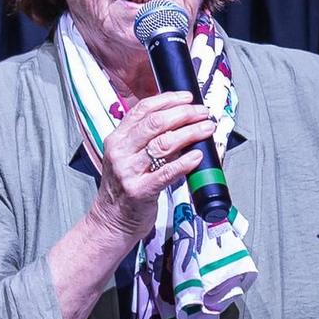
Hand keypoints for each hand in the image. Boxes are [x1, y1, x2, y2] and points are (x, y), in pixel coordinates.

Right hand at [86, 91, 215, 244]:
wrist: (111, 221)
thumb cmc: (124, 188)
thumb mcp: (127, 158)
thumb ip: (145, 140)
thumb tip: (180, 123)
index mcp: (117, 139)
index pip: (142, 109)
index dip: (168, 99)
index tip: (188, 97)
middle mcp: (120, 152)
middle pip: (155, 123)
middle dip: (184, 114)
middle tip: (202, 112)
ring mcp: (128, 172)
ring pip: (163, 144)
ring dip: (190, 133)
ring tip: (207, 129)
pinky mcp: (139, 191)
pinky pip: (166, 172)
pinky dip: (185, 162)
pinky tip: (198, 156)